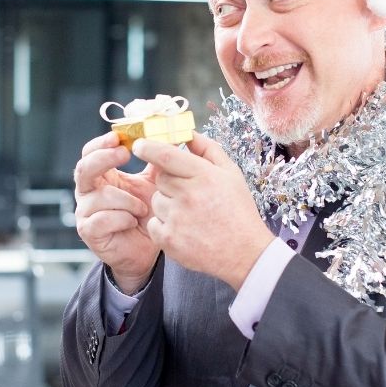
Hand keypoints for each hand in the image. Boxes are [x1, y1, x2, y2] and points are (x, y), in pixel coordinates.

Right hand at [73, 132, 159, 293]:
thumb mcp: (153, 183)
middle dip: (104, 158)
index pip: (91, 152)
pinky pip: (102, 219)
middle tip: (124, 153)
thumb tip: (172, 136)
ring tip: (142, 209)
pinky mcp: (88, 231)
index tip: (118, 137)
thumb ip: (157, 160)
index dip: (101, 143)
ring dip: (126, 200)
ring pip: (99, 196)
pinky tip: (133, 222)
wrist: (146, 250)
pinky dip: (122, 218)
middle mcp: (88, 191)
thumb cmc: (145, 214)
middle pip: (83, 168)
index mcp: (101, 176)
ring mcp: (85, 212)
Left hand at [132, 133, 273, 290]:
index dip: (148, 147)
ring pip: (156, 201)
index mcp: (204, 176)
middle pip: (160, 179)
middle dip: (170, 183)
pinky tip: (184, 229)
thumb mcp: (231, 174)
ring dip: (167, 205)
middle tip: (190, 194)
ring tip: (191, 215)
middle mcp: (188, 195)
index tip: (139, 145)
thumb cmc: (238, 211)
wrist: (245, 253)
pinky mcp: (169, 240)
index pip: (165, 155)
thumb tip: (187, 133)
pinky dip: (164, 226)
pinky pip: (153, 223)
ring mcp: (177, 219)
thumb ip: (208, 149)